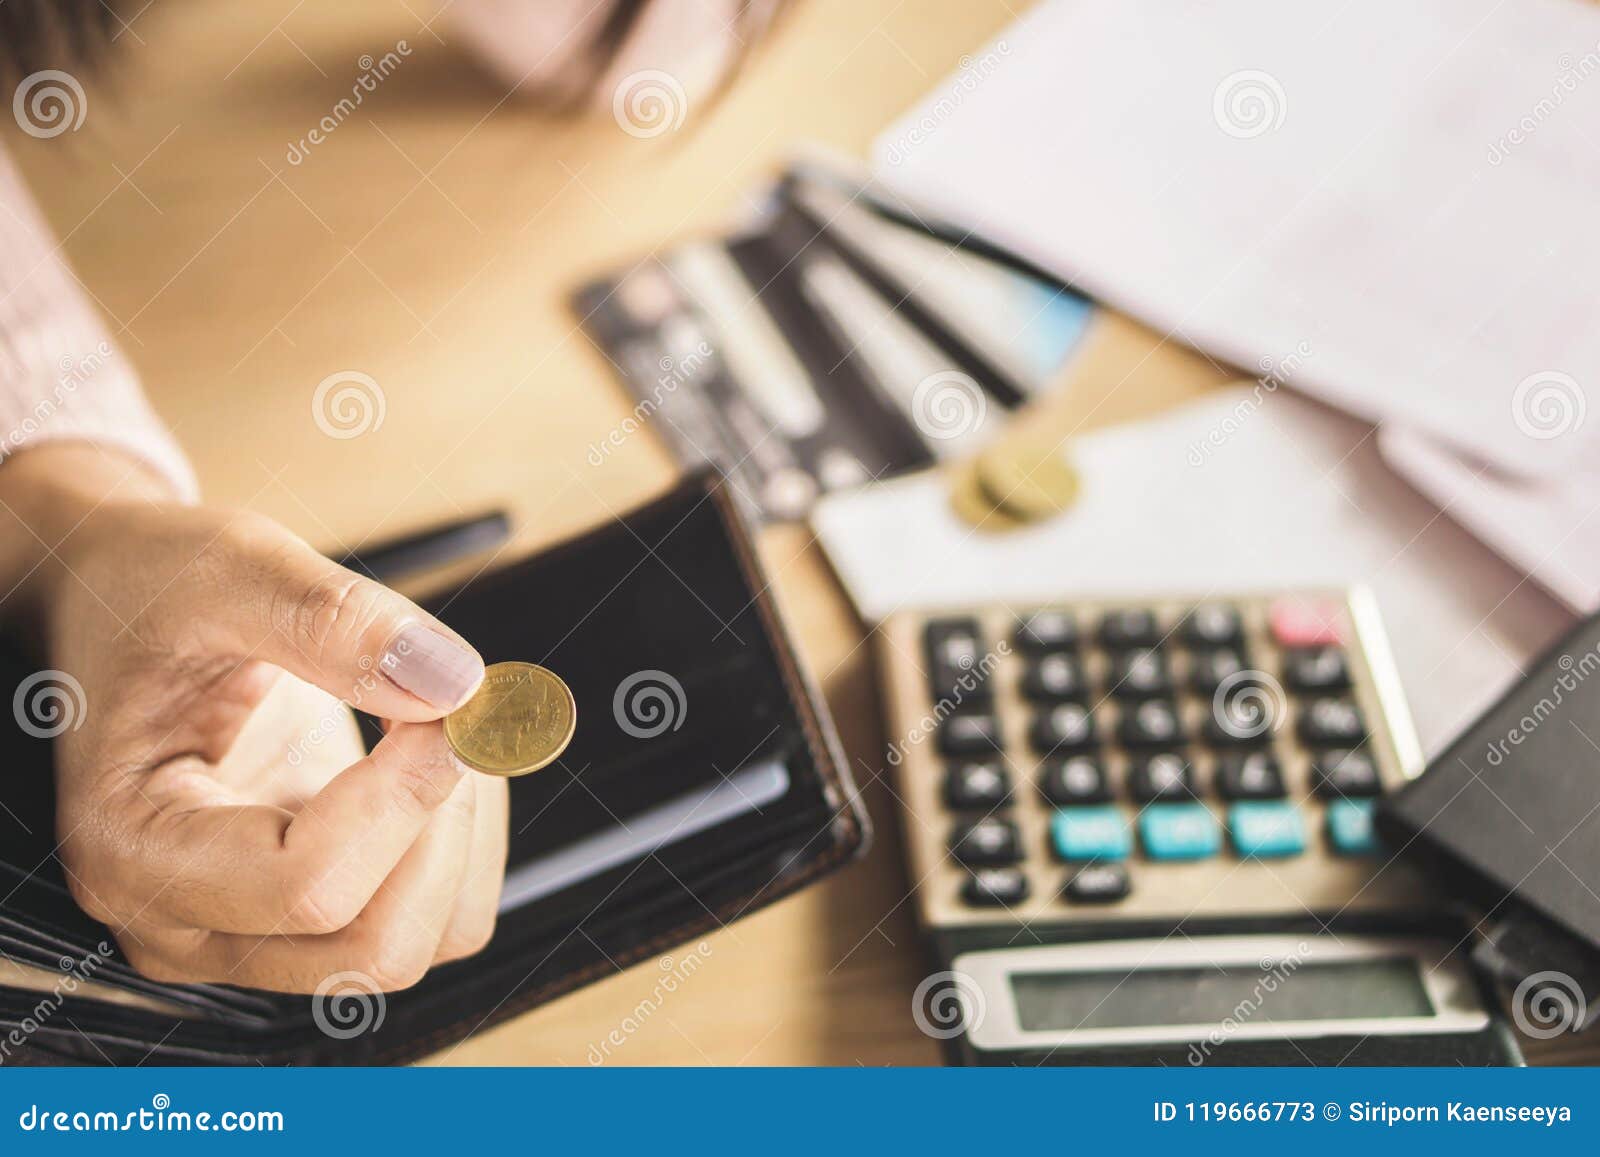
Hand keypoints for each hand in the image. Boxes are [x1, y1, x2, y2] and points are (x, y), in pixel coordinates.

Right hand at [0, 444, 505, 992]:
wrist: (124, 602)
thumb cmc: (149, 589)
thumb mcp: (228, 568)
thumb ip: (333, 620)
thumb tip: (455, 683)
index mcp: (137, 855)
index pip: (312, 888)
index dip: (406, 795)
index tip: (436, 702)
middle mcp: (190, 923)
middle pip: (377, 949)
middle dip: (444, 824)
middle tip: (443, 714)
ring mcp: (253, 930)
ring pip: (423, 941)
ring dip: (464, 834)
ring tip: (429, 724)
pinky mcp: (312, 912)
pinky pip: (434, 916)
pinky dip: (464, 841)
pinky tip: (425, 756)